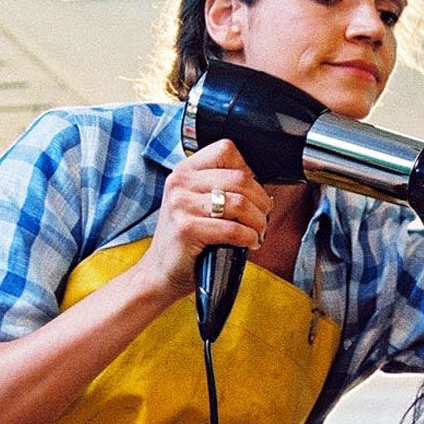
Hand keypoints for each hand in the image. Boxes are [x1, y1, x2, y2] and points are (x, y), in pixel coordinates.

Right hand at [140, 140, 271, 300]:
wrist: (160, 272)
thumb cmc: (185, 241)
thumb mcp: (196, 204)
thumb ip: (220, 189)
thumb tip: (260, 189)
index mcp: (184, 171)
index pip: (226, 150)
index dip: (249, 172)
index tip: (252, 194)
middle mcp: (179, 183)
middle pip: (240, 178)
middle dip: (261, 201)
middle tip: (263, 218)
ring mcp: (180, 204)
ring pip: (240, 203)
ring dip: (258, 221)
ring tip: (257, 232)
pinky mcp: (186, 228)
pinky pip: (232, 228)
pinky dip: (249, 237)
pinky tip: (249, 243)